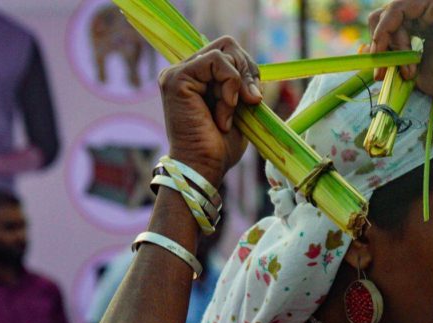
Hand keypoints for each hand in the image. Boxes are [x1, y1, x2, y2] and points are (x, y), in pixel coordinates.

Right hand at [158, 36, 261, 188]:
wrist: (204, 167)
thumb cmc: (220, 147)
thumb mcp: (241, 111)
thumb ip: (245, 87)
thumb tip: (255, 72)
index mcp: (198, 78)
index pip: (229, 52)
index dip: (249, 70)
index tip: (255, 99)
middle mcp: (185, 71)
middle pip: (228, 45)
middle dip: (248, 71)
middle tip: (251, 101)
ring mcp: (178, 72)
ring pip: (224, 52)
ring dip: (236, 83)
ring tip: (230, 112)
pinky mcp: (177, 77)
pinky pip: (216, 60)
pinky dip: (230, 83)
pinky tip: (226, 109)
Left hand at [368, 0, 432, 100]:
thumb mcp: (413, 71)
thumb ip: (392, 60)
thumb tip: (363, 51)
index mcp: (422, 23)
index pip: (388, 26)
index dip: (378, 48)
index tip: (379, 75)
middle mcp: (426, 9)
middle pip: (384, 17)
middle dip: (379, 45)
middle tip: (382, 72)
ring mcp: (430, 2)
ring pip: (389, 14)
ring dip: (385, 41)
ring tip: (395, 65)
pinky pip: (397, 8)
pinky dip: (387, 29)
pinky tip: (389, 47)